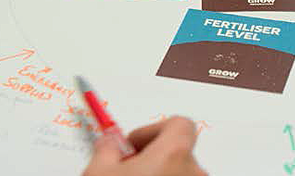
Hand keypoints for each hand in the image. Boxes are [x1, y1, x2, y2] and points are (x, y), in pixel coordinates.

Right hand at [83, 117, 206, 175]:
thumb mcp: (100, 173)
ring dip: (159, 172)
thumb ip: (107, 148)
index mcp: (174, 153)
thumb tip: (108, 141)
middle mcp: (194, 171)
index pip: (179, 124)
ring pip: (180, 171)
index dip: (153, 130)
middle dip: (153, 155)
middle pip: (178, 150)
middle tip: (128, 168)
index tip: (132, 144)